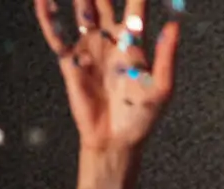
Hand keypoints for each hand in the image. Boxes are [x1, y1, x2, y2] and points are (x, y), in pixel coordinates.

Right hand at [34, 0, 179, 159]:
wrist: (115, 139)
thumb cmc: (142, 117)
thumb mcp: (161, 88)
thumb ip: (167, 57)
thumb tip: (175, 25)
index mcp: (134, 40)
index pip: (135, 2)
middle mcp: (110, 37)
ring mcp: (89, 46)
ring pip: (80, 8)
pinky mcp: (70, 60)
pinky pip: (56, 33)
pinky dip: (48, 15)